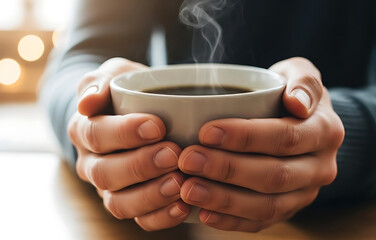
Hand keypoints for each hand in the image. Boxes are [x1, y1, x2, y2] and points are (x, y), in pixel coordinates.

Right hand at [68, 58, 190, 230]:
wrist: (140, 110)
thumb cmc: (128, 90)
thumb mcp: (115, 74)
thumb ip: (98, 82)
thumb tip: (86, 103)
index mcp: (84, 130)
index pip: (96, 135)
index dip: (124, 133)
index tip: (157, 126)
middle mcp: (92, 163)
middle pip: (106, 173)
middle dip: (140, 165)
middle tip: (173, 154)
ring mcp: (111, 187)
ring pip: (119, 203)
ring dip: (151, 196)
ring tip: (179, 184)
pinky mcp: (131, 203)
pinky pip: (140, 219)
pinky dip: (161, 217)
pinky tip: (183, 206)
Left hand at [177, 57, 344, 231]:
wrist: (303, 124)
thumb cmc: (290, 94)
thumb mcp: (300, 74)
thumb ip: (303, 82)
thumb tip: (298, 103)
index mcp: (325, 131)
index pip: (285, 137)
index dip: (245, 136)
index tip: (206, 131)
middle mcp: (321, 168)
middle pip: (274, 175)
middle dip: (227, 170)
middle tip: (188, 160)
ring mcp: (305, 194)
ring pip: (267, 205)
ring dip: (224, 200)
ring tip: (188, 189)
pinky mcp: (289, 210)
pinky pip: (261, 223)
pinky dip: (231, 221)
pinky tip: (203, 213)